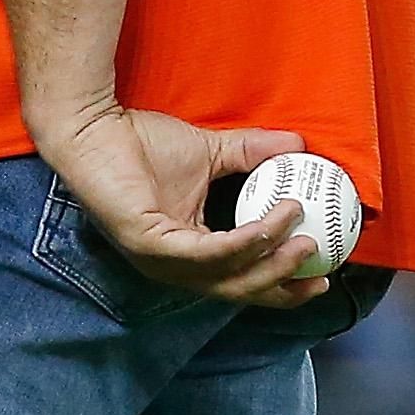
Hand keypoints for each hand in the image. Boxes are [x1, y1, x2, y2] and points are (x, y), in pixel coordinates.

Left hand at [37, 105, 327, 308]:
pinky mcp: (147, 245)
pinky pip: (207, 253)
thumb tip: (300, 144)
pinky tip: (271, 224)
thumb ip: (251, 155)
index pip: (238, 280)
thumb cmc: (140, 140)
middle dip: (283, 286)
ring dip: (272, 262)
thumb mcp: (210, 152)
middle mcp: (171, 265)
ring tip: (304, 237)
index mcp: (185, 251)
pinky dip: (244, 243)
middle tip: (321, 271)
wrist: (93, 123)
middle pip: (238, 290)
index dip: (281, 283)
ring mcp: (157, 260)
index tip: (322, 272)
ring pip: (226, 278)